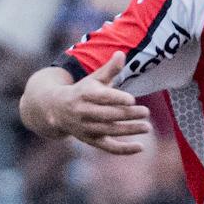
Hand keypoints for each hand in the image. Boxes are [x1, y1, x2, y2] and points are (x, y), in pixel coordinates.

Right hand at [30, 73, 153, 154]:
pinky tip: (141, 147)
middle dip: (128, 115)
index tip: (132, 100)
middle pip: (108, 115)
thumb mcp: (93, 79)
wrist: (56, 110)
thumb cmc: (82, 91)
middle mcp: (83, 112)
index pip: (102, 98)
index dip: (116, 99)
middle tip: (146, 112)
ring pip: (109, 131)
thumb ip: (109, 69)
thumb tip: (121, 54)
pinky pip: (108, 147)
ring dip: (129, 130)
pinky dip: (124, 149)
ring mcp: (86, 128)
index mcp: (84, 94)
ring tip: (147, 127)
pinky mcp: (90, 140)